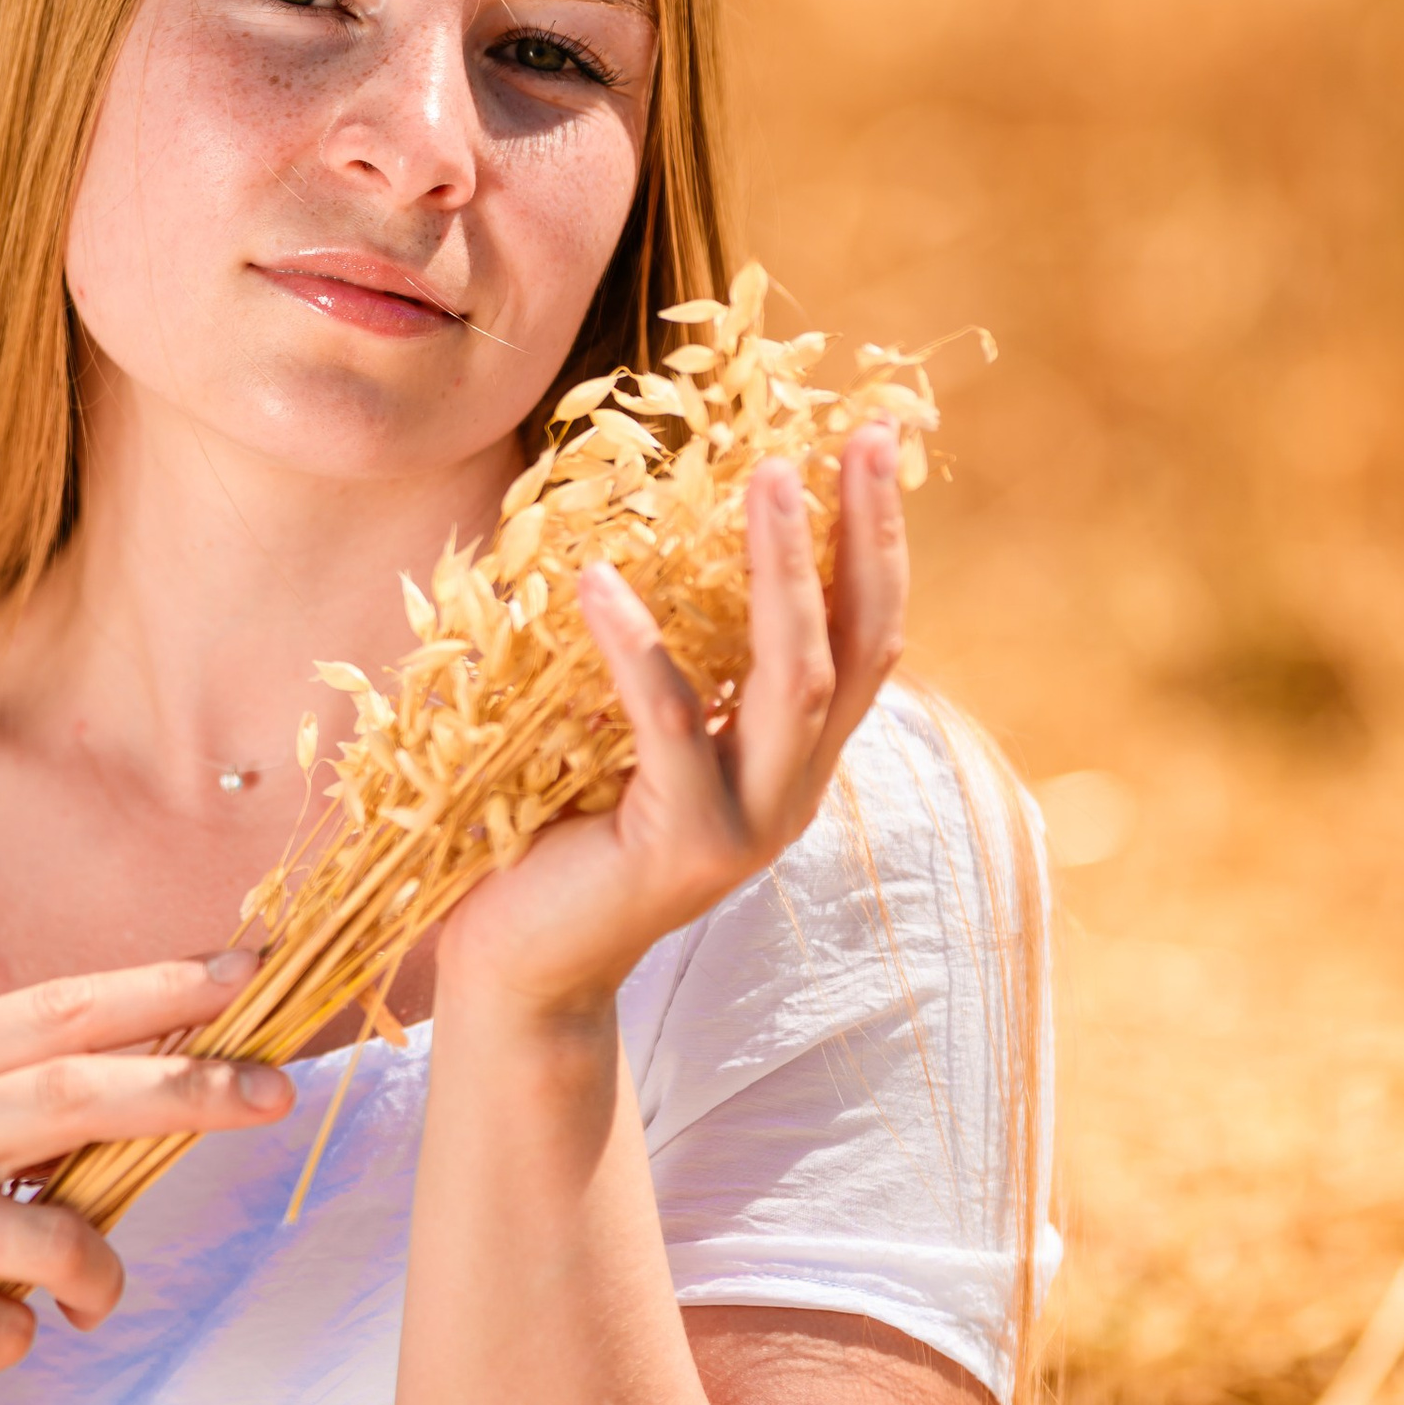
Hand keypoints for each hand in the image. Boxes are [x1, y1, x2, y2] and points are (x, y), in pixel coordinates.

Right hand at [0, 958, 291, 1404]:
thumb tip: (135, 1081)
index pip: (60, 1011)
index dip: (161, 989)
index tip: (250, 972)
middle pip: (81, 1091)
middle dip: (192, 1088)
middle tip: (276, 1094)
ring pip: (61, 1238)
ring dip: (97, 1278)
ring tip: (85, 1298)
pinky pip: (4, 1333)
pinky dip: (6, 1342)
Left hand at [437, 422, 908, 1023]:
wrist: (525, 967)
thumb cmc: (563, 832)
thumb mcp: (641, 741)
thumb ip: (682, 669)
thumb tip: (656, 540)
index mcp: (793, 760)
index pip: (865, 636)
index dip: (878, 542)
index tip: (877, 441)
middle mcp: (792, 791)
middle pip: (858, 646)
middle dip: (866, 535)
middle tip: (864, 437)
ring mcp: (747, 824)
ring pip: (794, 679)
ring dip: (785, 569)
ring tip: (768, 474)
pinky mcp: (681, 846)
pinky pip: (667, 723)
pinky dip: (636, 646)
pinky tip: (598, 579)